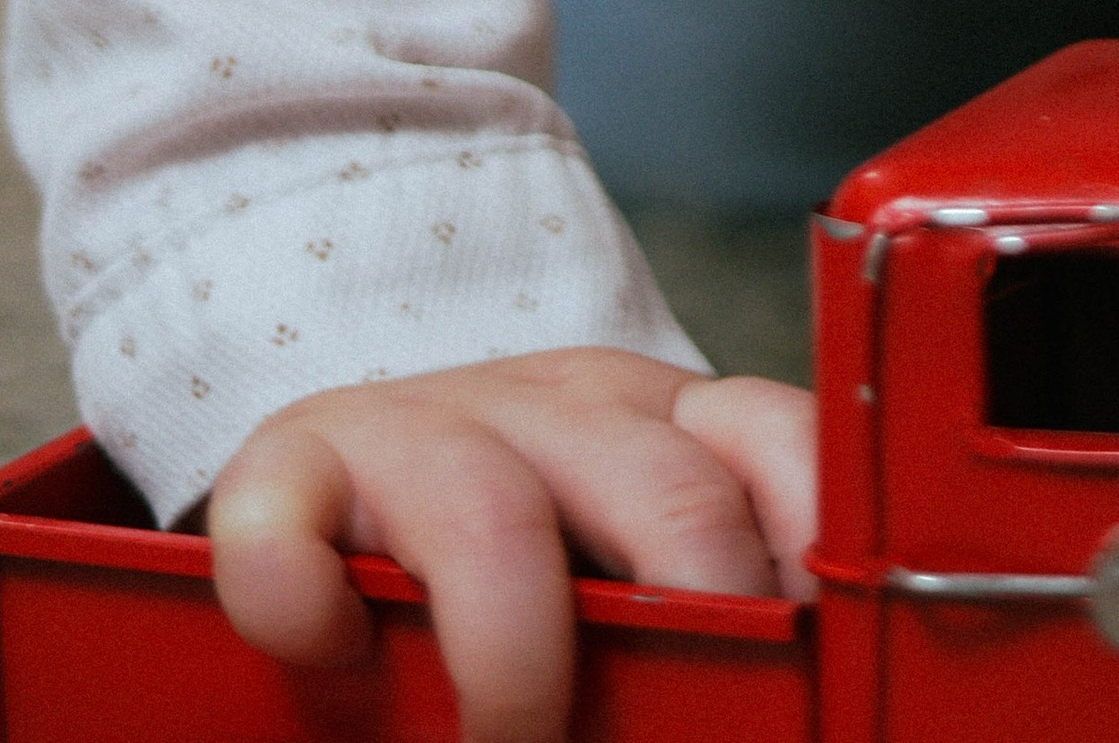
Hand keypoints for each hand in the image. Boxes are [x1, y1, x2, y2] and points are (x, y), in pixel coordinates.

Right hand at [206, 347, 816, 742]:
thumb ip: (713, 631)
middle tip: (693, 741)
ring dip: (517, 672)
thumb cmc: (520, 580)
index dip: (819, 562)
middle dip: (696, 642)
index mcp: (677, 432)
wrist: (339, 497)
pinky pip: (290, 517)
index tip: (828, 684)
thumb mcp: (638, 585)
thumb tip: (788, 717)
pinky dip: (301, 597)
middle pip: (675, 501)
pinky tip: (326, 655)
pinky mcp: (291, 464)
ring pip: (499, 517)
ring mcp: (429, 423)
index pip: (788, 454)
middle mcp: (570, 409)